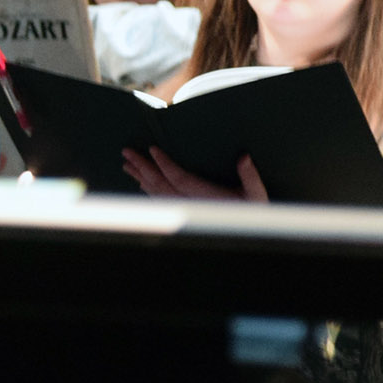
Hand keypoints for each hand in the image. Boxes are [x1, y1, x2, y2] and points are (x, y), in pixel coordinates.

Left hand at [121, 146, 268, 201]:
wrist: (249, 234)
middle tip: (127, 153)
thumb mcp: (257, 195)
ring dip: (140, 177)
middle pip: (161, 184)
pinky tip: (139, 182)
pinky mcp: (183, 212)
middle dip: (142, 167)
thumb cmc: (255, 212)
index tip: (152, 149)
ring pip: (157, 193)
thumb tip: (244, 158)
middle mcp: (191, 205)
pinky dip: (147, 190)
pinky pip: (160, 201)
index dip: (165, 164)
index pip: (180, 179)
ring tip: (126, 164)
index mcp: (207, 198)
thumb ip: (250, 177)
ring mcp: (185, 210)